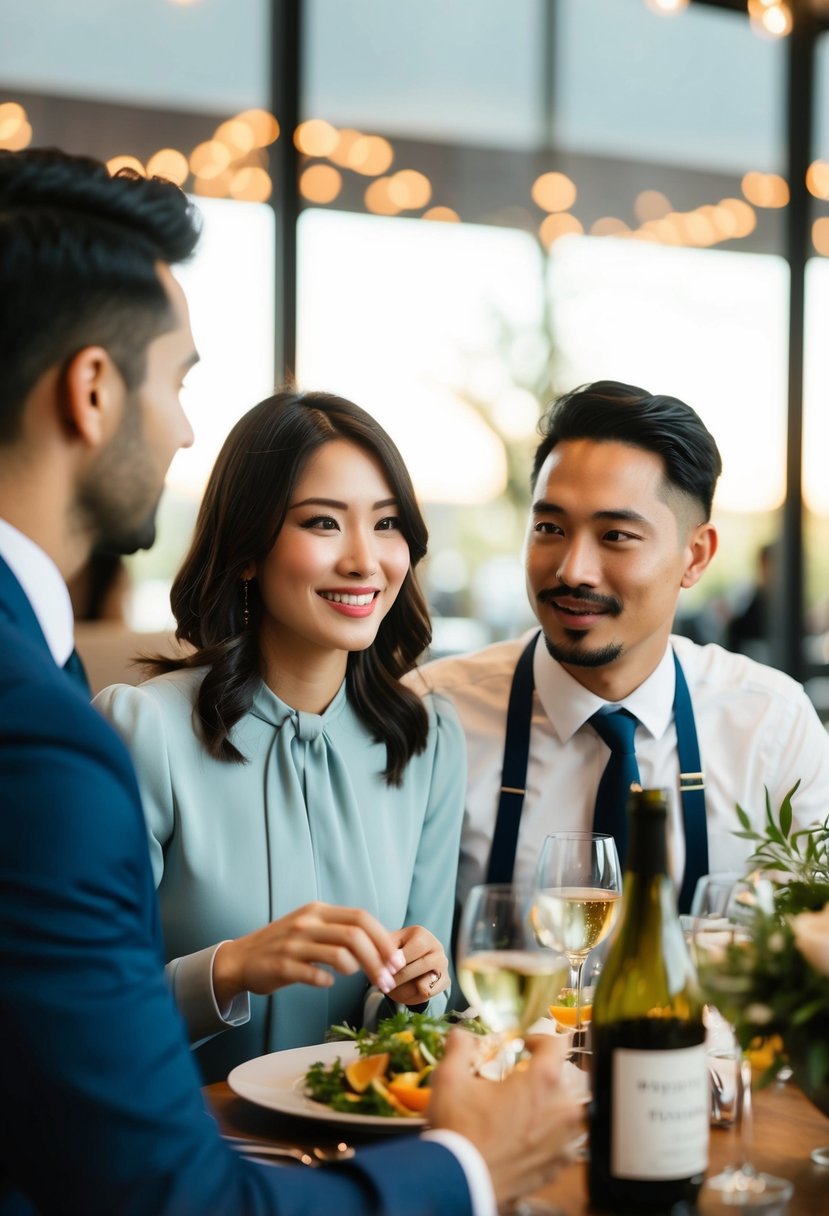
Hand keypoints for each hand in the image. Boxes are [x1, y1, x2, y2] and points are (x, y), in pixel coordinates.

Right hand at [212, 902, 405, 1008]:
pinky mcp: (281, 965)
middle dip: (378, 959)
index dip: (384, 939)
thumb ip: (339, 930)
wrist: (240, 959)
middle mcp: (307, 922)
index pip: (361, 917)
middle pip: (355, 936)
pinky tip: (328, 984)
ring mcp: (293, 943)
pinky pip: (314, 975)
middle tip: (388, 980)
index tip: (396, 961)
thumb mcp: (310, 927)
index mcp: (317, 911)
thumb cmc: (283, 945)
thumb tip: (381, 944)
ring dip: (360, 972)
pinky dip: (326, 981)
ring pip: (339, 955)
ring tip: (364, 982)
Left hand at [385, 924, 449, 1004]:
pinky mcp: (446, 981)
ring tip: (393, 986)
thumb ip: (386, 952)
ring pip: (424, 985)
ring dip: (404, 989)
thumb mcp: (387, 947)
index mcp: (422, 934)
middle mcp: (437, 947)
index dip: (396, 962)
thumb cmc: (396, 951)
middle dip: (399, 978)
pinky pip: (427, 994)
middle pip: (420, 967)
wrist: (408, 962)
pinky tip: (405, 989)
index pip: (412, 950)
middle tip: (384, 983)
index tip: (383, 969)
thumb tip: (387, 965)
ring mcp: (444, 964)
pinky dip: (412, 996)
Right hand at [428, 1030, 581, 1207]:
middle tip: (516, 1083)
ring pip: (567, 1110)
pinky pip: (564, 1140)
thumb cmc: (460, 1130)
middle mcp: (564, 1109)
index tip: (524, 1046)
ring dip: (550, 1106)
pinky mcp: (560, 1165)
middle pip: (563, 1078)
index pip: (556, 1043)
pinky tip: (526, 1137)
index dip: (538, 1039)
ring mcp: (566, 1140)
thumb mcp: (450, 1079)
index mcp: (544, 1081)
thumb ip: (459, 1048)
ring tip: (523, 1110)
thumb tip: (461, 1034)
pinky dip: (550, 1135)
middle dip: (541, 1076)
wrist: (462, 1183)